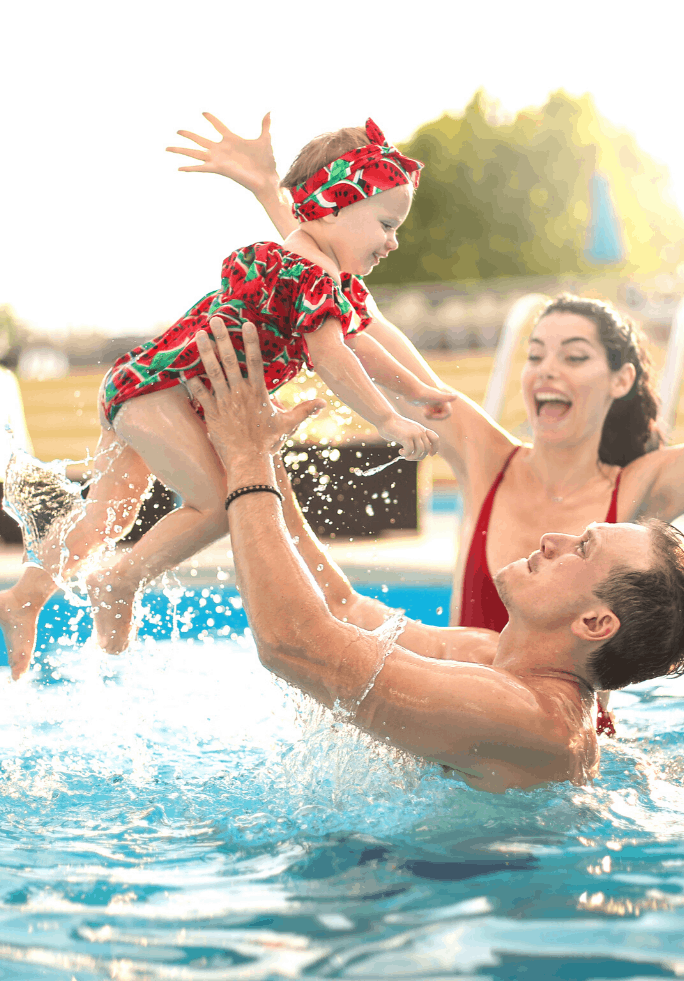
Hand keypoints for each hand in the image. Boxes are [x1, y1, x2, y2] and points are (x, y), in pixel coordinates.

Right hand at [166, 112, 277, 193]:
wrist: (267, 179)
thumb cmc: (266, 162)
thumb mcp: (265, 140)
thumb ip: (265, 126)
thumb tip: (270, 111)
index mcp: (232, 140)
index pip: (218, 126)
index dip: (211, 119)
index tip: (203, 112)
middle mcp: (222, 150)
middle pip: (200, 139)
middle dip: (188, 135)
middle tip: (177, 130)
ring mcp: (219, 159)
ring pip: (195, 152)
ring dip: (181, 150)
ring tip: (167, 147)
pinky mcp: (219, 168)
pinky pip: (201, 168)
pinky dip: (190, 168)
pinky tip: (178, 168)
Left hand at [184, 317, 324, 463]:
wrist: (249, 461)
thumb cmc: (269, 443)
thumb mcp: (289, 425)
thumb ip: (305, 410)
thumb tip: (324, 403)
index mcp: (258, 392)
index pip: (255, 361)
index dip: (251, 341)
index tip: (247, 324)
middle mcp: (240, 393)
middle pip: (230, 360)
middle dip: (223, 338)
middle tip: (216, 319)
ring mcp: (224, 402)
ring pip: (213, 372)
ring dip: (205, 352)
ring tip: (199, 335)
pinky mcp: (212, 413)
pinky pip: (200, 394)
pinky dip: (192, 382)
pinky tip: (185, 369)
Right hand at [376, 415, 438, 460]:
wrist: (386, 419)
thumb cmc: (395, 427)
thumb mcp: (409, 431)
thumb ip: (415, 438)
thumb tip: (421, 452)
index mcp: (422, 429)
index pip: (435, 439)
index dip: (435, 448)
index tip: (430, 455)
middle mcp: (420, 431)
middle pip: (427, 449)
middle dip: (420, 457)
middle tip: (410, 458)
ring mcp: (414, 433)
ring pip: (420, 451)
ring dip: (413, 457)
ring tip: (406, 456)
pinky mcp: (406, 437)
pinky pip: (410, 451)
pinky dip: (405, 454)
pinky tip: (400, 451)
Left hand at [406, 383, 456, 420]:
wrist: (410, 390)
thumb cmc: (422, 393)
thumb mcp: (435, 396)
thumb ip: (445, 397)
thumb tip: (456, 396)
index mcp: (443, 399)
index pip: (448, 412)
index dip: (442, 417)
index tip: (433, 416)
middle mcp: (439, 400)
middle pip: (443, 414)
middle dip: (437, 417)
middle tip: (429, 416)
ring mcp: (433, 402)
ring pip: (436, 414)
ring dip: (432, 417)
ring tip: (425, 414)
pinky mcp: (426, 404)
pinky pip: (431, 412)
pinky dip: (428, 415)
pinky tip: (423, 412)